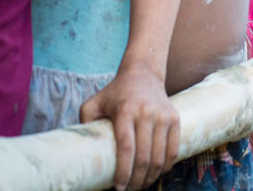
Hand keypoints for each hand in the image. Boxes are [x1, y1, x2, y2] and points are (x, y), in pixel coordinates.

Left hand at [80, 64, 178, 190]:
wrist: (143, 74)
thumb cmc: (114, 93)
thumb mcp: (94, 103)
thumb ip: (84, 124)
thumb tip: (78, 152)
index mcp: (125, 111)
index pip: (126, 148)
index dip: (123, 171)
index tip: (118, 187)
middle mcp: (146, 113)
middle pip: (144, 157)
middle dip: (137, 180)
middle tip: (129, 189)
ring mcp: (163, 116)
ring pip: (160, 157)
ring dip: (151, 177)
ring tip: (141, 185)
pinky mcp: (174, 118)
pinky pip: (173, 149)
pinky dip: (166, 166)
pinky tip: (156, 173)